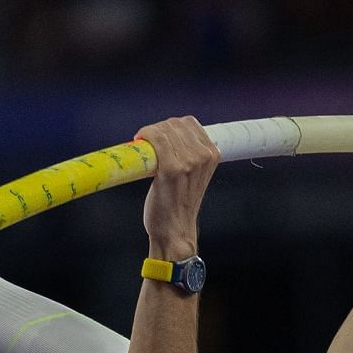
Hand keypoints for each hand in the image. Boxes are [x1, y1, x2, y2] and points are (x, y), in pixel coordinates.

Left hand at [137, 116, 220, 256]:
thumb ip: (191, 154)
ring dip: (150, 134)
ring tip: (145, 148)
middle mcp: (204, 156)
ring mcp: (189, 162)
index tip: (160, 138)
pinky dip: (146, 136)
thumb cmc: (179, 204)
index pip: (189, 123)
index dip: (170, 127)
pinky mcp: (172, 168)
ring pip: (164, 129)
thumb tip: (169, 133)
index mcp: (212, 155)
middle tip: (148, 145)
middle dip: (158, 130)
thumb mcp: (195, 175)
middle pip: (175, 124)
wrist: (175, 230)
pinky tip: (140, 142)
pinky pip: (156, 138)